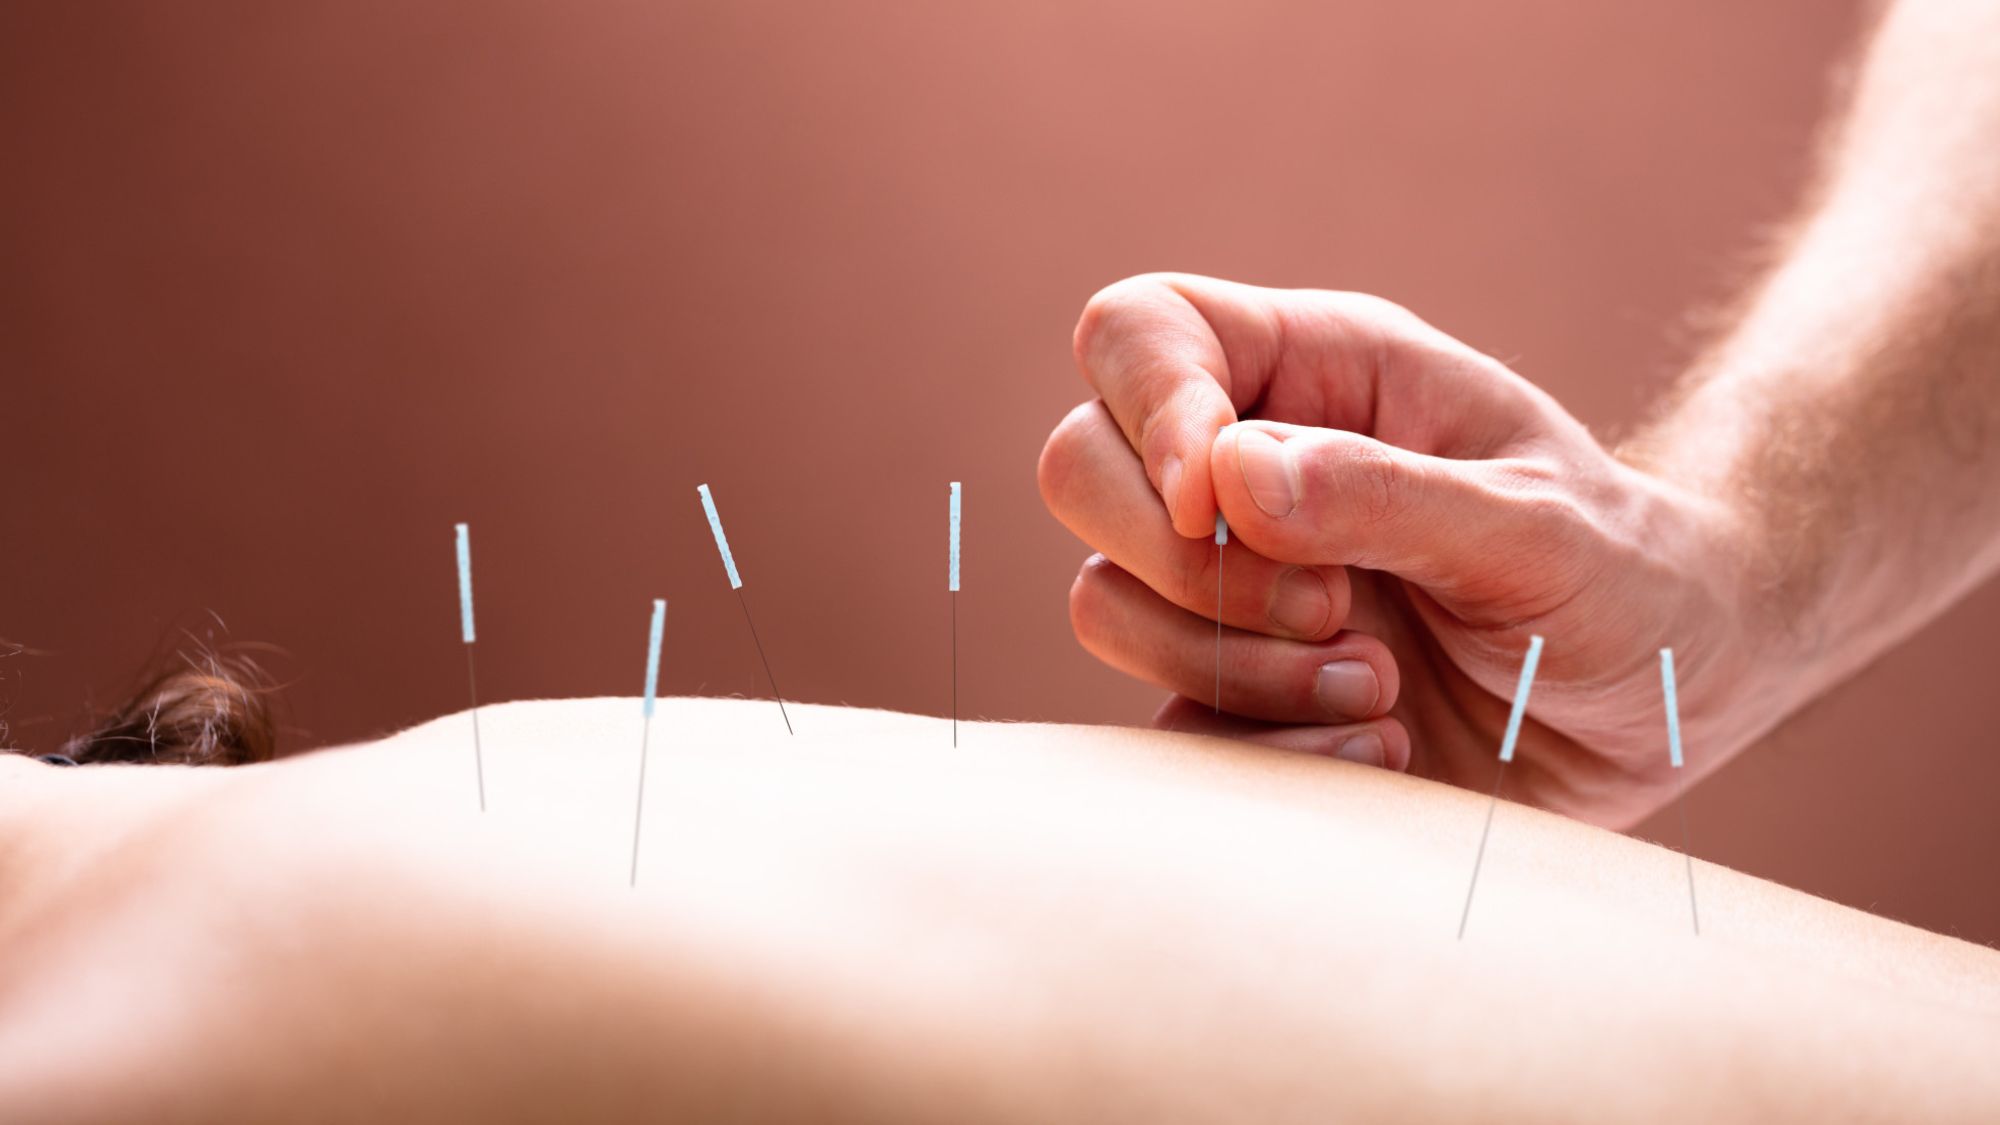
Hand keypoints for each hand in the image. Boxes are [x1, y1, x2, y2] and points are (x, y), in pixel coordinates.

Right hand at [1039, 273, 1768, 826]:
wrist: (1665, 706)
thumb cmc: (1624, 576)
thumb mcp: (1540, 525)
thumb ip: (1389, 493)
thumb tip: (1224, 477)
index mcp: (1317, 373)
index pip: (1141, 332)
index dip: (1149, 408)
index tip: (1216, 501)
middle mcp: (1248, 468)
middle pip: (1080, 466)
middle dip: (1187, 560)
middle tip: (1331, 606)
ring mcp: (1229, 586)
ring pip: (1103, 601)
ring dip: (1233, 663)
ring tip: (1382, 686)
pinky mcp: (1235, 696)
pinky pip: (1166, 719)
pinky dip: (1262, 746)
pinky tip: (1381, 746)